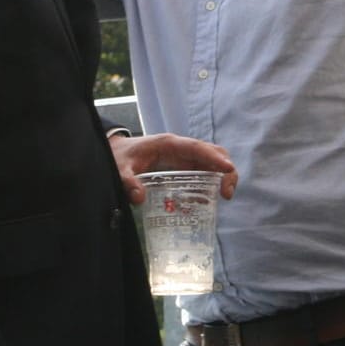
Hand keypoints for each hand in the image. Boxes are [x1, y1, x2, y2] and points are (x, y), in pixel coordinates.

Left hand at [110, 132, 236, 203]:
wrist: (116, 152)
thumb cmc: (120, 157)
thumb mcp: (120, 169)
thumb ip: (128, 182)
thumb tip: (139, 198)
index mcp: (169, 144)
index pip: (197, 148)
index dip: (215, 158)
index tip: (228, 169)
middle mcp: (181, 149)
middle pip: (213, 153)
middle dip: (226, 170)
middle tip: (226, 193)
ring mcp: (184, 157)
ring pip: (212, 163)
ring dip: (222, 177)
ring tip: (224, 197)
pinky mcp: (183, 167)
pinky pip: (203, 172)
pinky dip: (211, 183)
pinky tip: (210, 200)